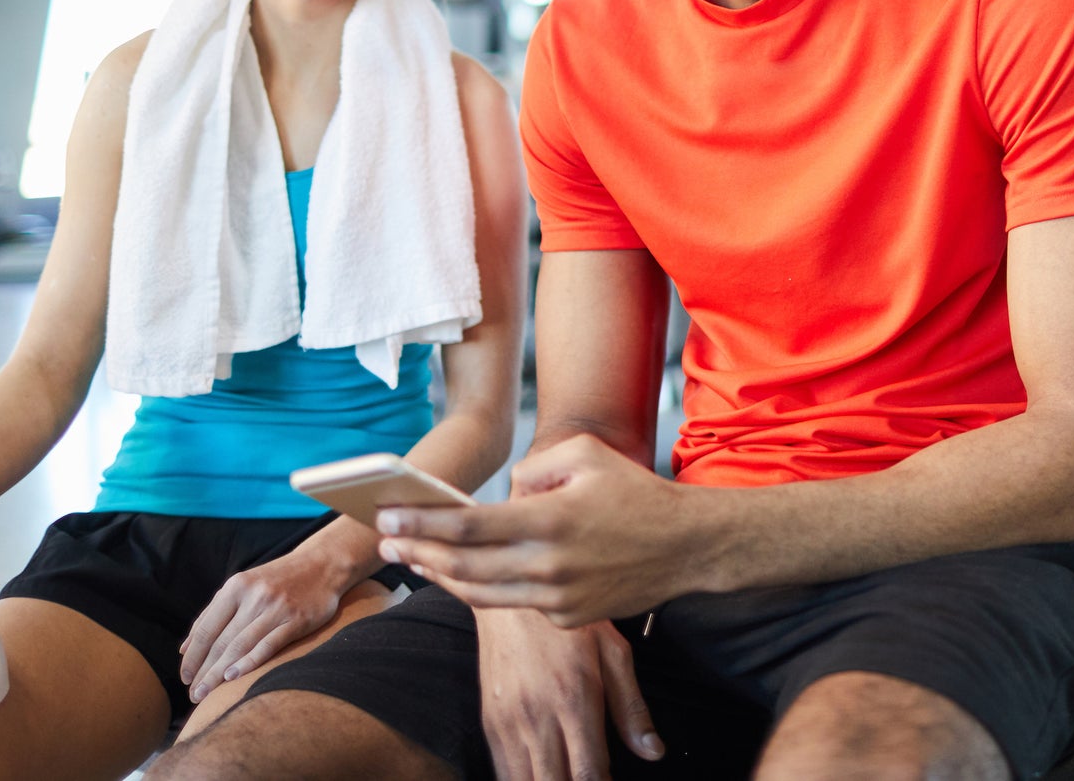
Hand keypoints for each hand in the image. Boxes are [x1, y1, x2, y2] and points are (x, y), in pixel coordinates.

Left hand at [179, 547, 350, 702]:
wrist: (323, 564)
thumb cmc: (277, 580)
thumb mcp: (242, 586)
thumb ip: (212, 614)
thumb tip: (184, 649)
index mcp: (236, 586)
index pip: (207, 629)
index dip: (193, 657)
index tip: (184, 678)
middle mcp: (254, 596)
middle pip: (222, 641)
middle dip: (204, 671)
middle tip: (194, 695)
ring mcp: (276, 608)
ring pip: (241, 645)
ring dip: (219, 673)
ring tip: (206, 694)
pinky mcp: (297, 619)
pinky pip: (269, 644)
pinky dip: (249, 662)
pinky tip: (233, 677)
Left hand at [378, 434, 703, 626]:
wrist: (687, 547)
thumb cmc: (636, 493)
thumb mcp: (587, 455)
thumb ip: (534, 468)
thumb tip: (503, 494)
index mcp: (552, 519)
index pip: (470, 526)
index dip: (423, 524)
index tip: (388, 519)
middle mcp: (551, 565)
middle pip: (465, 566)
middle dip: (418, 554)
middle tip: (386, 544)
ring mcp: (559, 598)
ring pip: (482, 593)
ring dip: (441, 577)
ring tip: (415, 561)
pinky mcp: (568, 618)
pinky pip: (517, 602)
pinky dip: (489, 587)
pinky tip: (467, 573)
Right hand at [477, 607, 662, 779]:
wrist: (510, 591)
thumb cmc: (566, 617)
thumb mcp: (612, 651)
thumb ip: (631, 707)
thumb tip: (653, 752)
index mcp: (574, 701)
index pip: (588, 775)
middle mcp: (537, 719)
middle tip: (592, 780)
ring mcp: (508, 724)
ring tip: (566, 777)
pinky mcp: (489, 723)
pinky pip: (502, 771)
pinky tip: (541, 775)